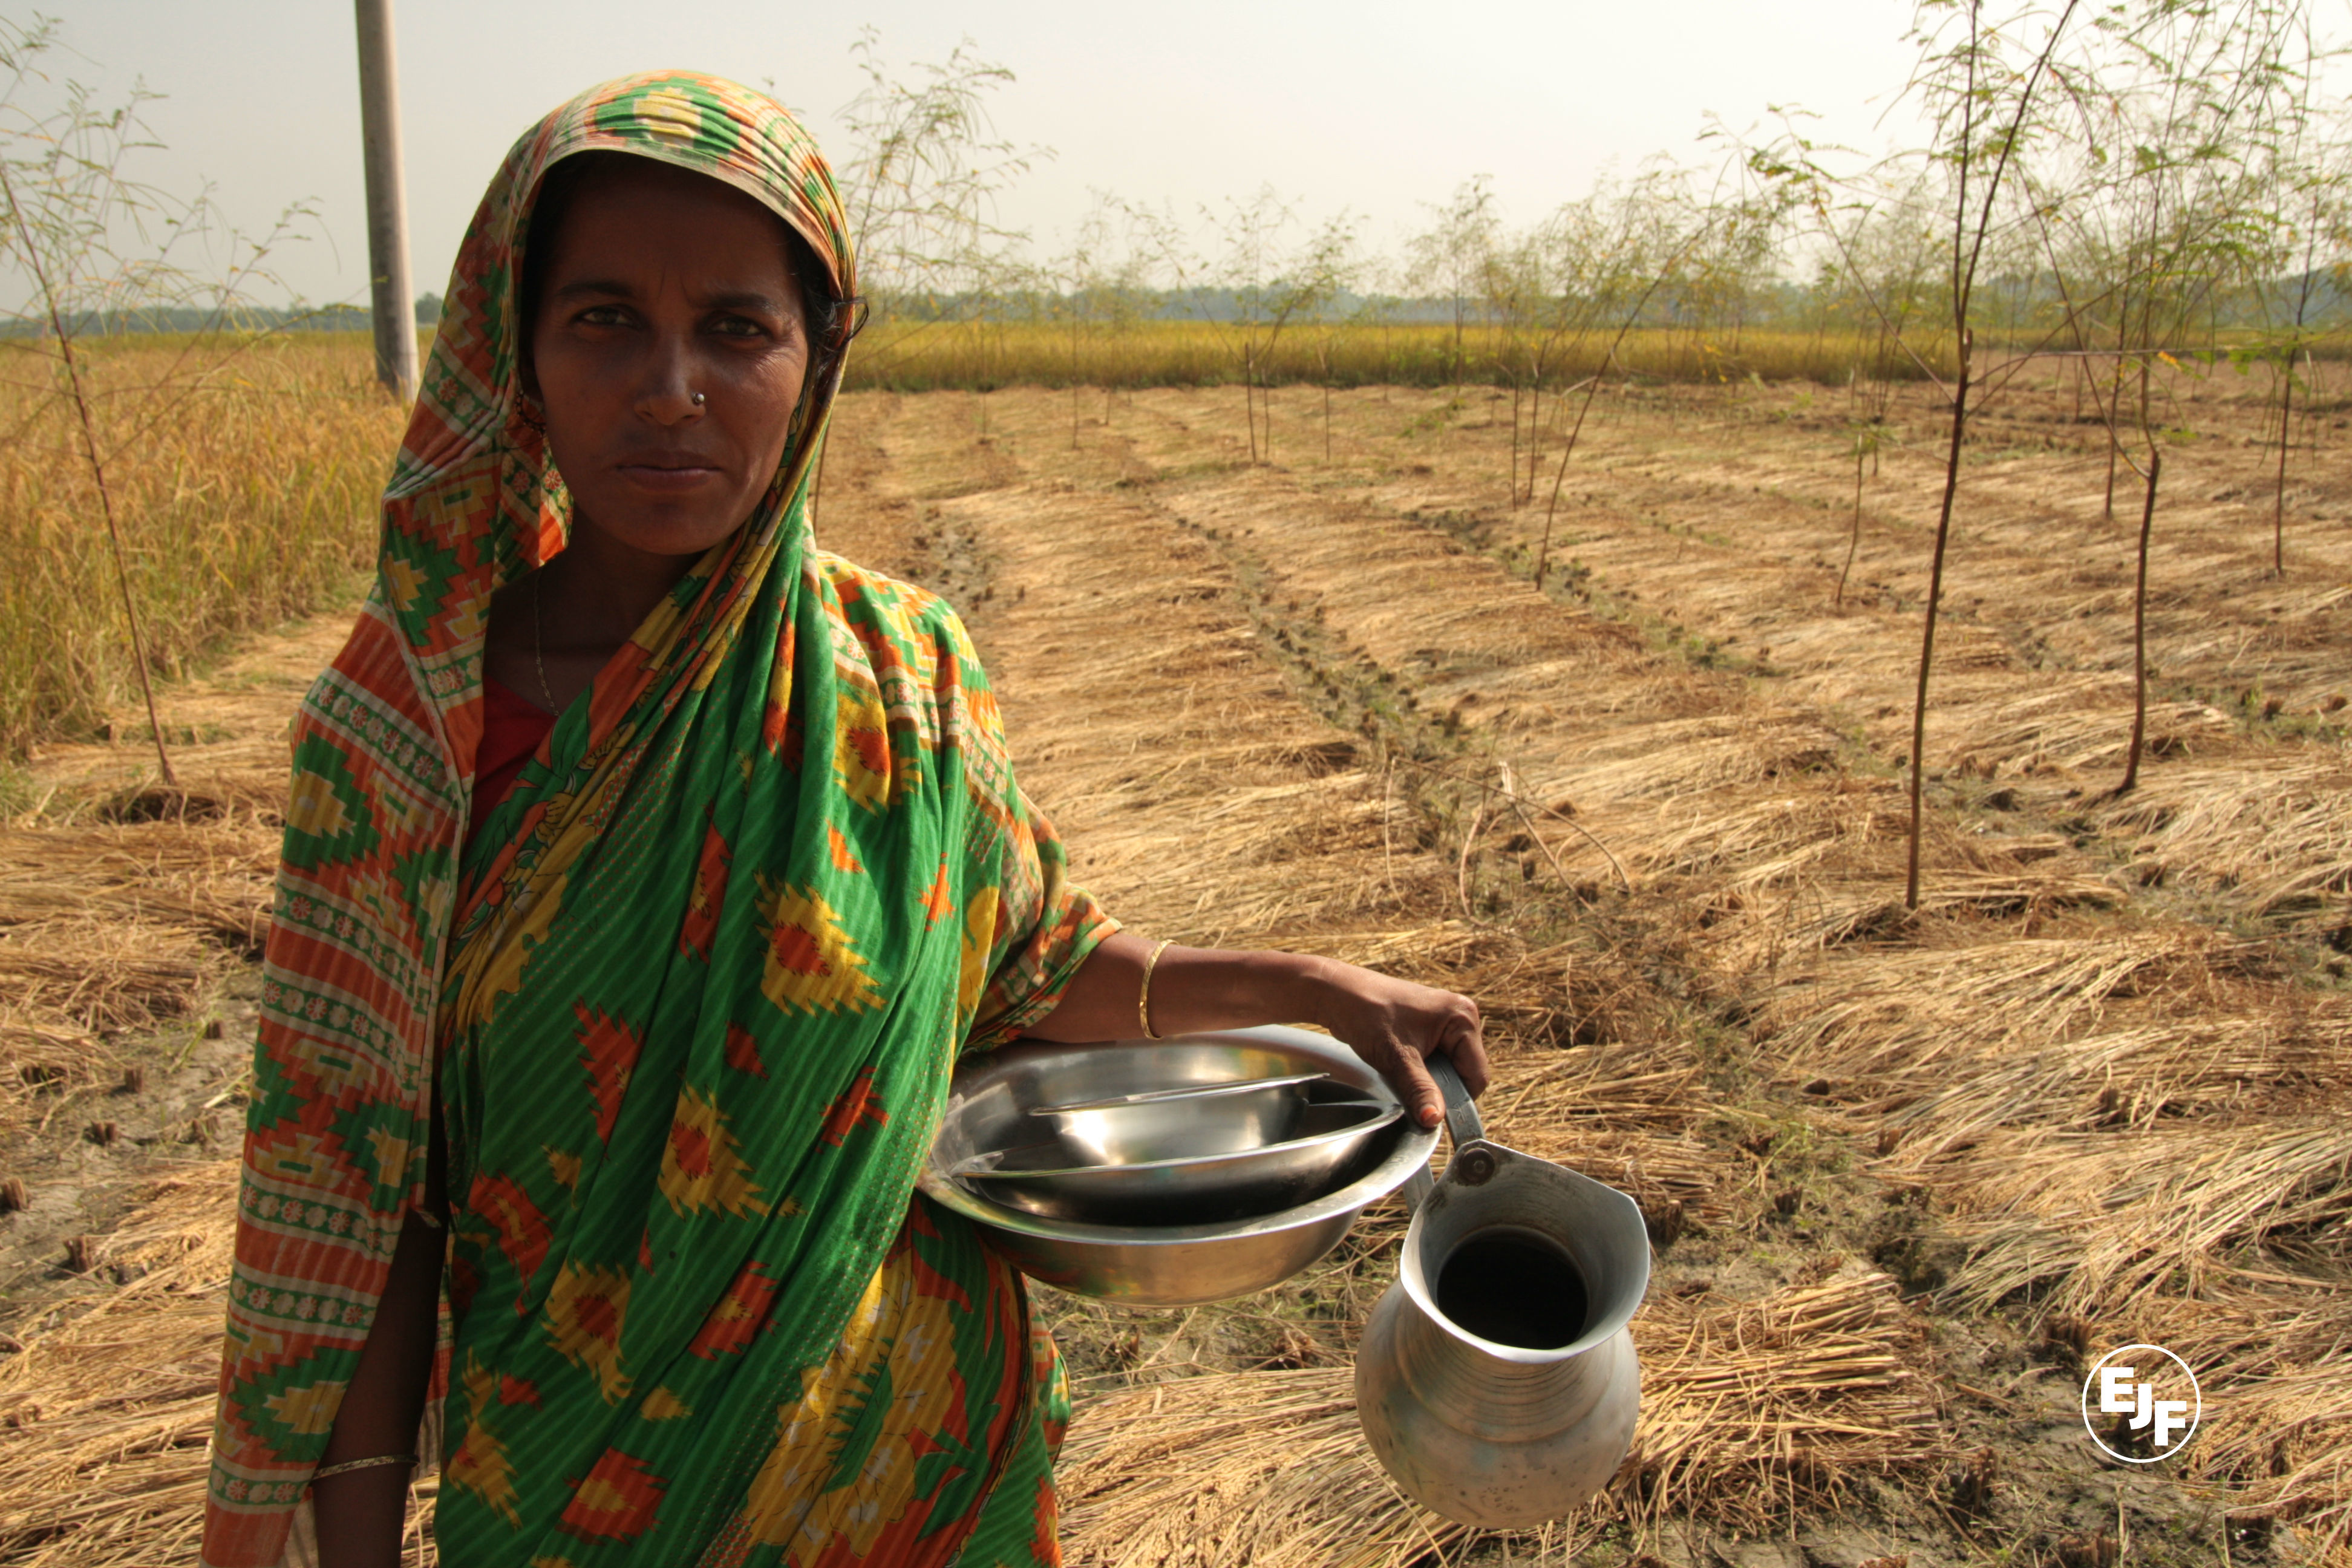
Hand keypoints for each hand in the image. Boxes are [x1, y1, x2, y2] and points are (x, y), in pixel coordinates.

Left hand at [1305, 959, 1488, 1129]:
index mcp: (1462, 1017)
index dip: (1457, 1098)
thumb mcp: (1396, 1058)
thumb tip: (1434, 1119)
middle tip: (1410, 1085)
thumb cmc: (1367, 1015)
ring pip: (1447, 1069)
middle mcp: (1460, 1017)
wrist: (1337, 994)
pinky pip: (1435, 1061)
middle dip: (1440, 1087)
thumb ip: (1420, 1090)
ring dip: (1428, 1080)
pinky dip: (1420, 1071)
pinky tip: (1401, 1066)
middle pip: (1463, 1073)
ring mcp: (1445, 1022)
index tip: (1433, 1113)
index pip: (1476, 1074)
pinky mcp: (1430, 1028)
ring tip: (1402, 1071)